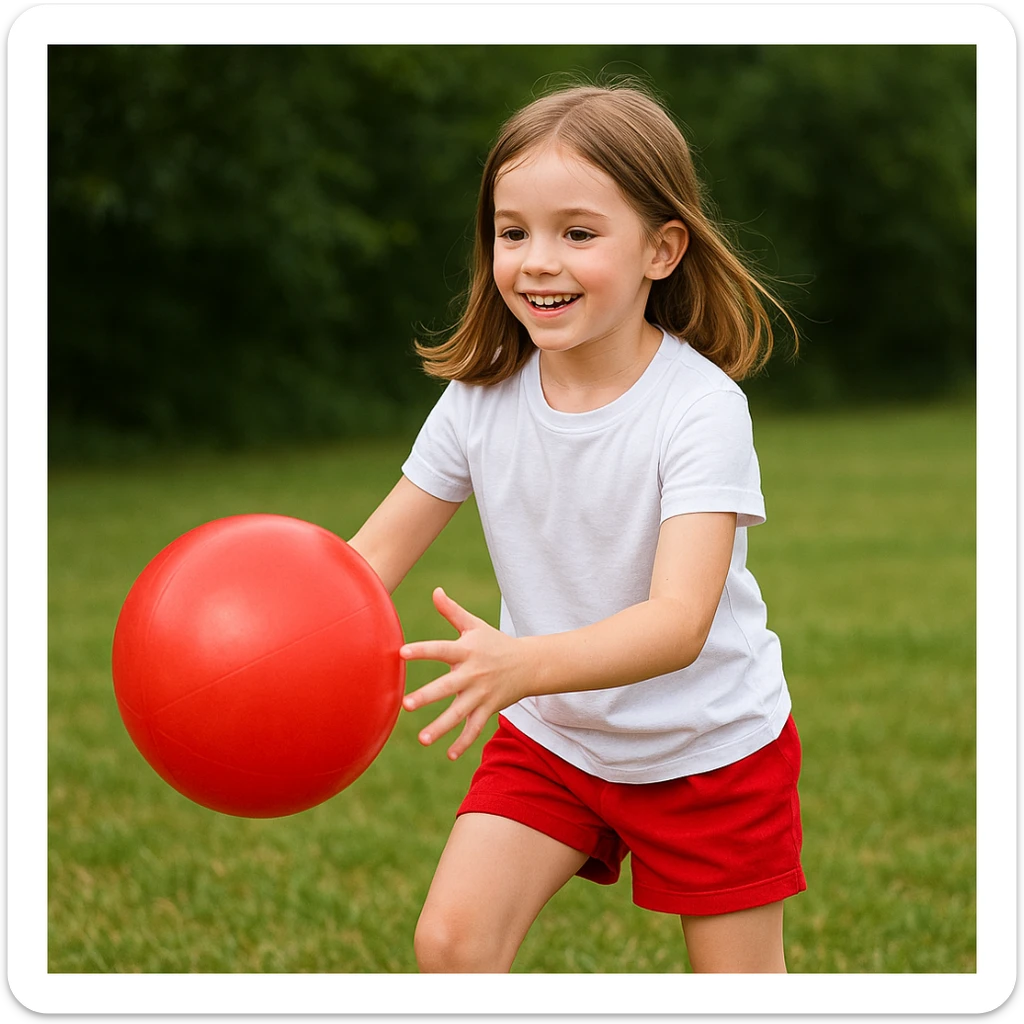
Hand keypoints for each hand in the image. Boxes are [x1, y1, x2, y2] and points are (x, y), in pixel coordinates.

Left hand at [400, 587, 532, 760]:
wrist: (530, 664)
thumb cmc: (495, 642)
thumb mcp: (475, 625)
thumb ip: (452, 611)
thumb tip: (435, 591)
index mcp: (466, 651)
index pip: (441, 649)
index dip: (422, 650)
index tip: (401, 653)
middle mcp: (473, 673)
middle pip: (447, 686)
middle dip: (427, 696)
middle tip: (406, 704)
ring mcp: (481, 694)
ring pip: (459, 713)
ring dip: (441, 727)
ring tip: (422, 739)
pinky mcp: (488, 709)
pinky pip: (474, 728)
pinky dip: (463, 742)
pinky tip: (448, 754)